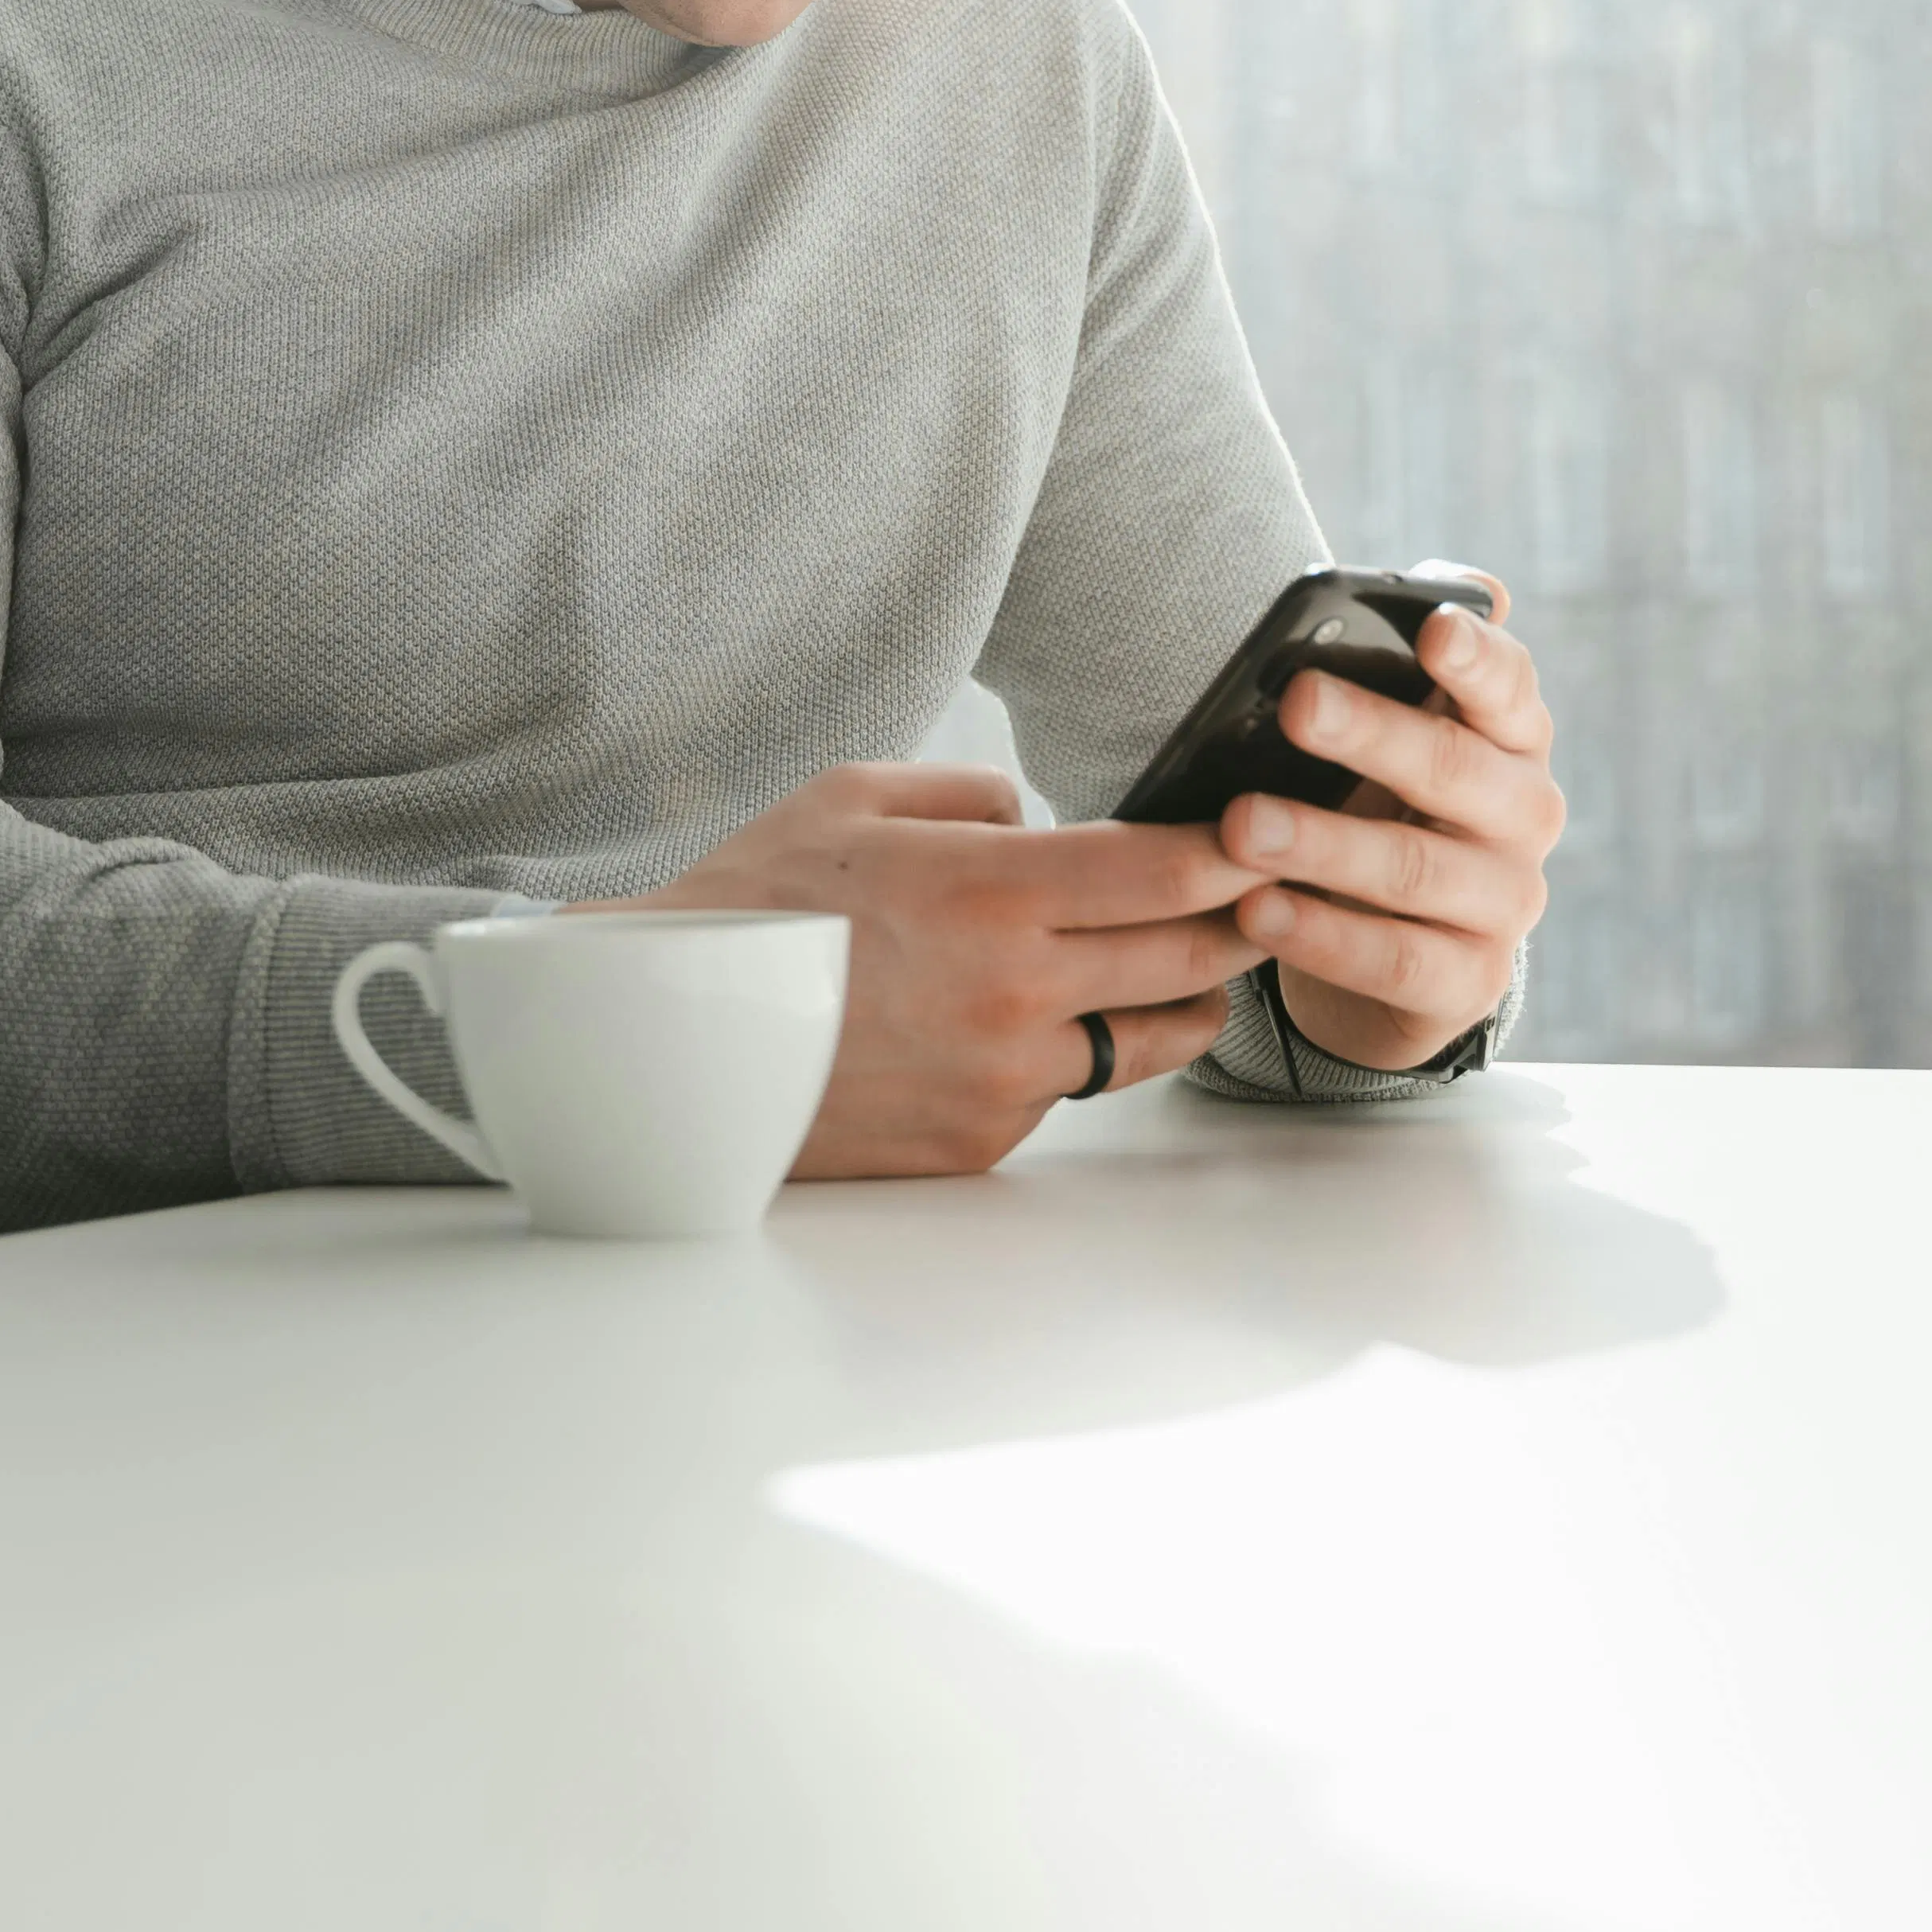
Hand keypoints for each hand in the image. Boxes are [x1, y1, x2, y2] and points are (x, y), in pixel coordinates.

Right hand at [625, 763, 1257, 1176]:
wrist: (666, 1041)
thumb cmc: (752, 903)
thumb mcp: (854, 797)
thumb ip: (972, 794)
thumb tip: (1046, 819)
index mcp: (988, 890)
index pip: (1167, 870)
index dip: (1234, 847)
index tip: (1264, 829)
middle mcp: (1014, 991)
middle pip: (1192, 955)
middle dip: (1244, 917)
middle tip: (1265, 889)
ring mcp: (1004, 1076)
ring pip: (1155, 1037)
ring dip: (1186, 995)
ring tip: (1183, 962)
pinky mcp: (983, 1137)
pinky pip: (1071, 1086)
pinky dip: (1077, 1045)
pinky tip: (1044, 1015)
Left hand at [1219, 585, 1562, 1076]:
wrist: (1393, 942)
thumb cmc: (1383, 801)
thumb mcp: (1390, 736)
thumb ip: (1400, 665)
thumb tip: (1453, 585)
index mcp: (1510, 738)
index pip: (1509, 686)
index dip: (1476, 658)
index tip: (1432, 627)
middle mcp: (1524, 816)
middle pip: (1454, 769)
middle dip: (1373, 734)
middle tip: (1297, 703)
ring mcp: (1505, 904)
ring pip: (1415, 868)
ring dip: (1324, 844)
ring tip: (1242, 824)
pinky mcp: (1469, 982)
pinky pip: (1394, 960)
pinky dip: (1321, 936)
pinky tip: (1255, 910)